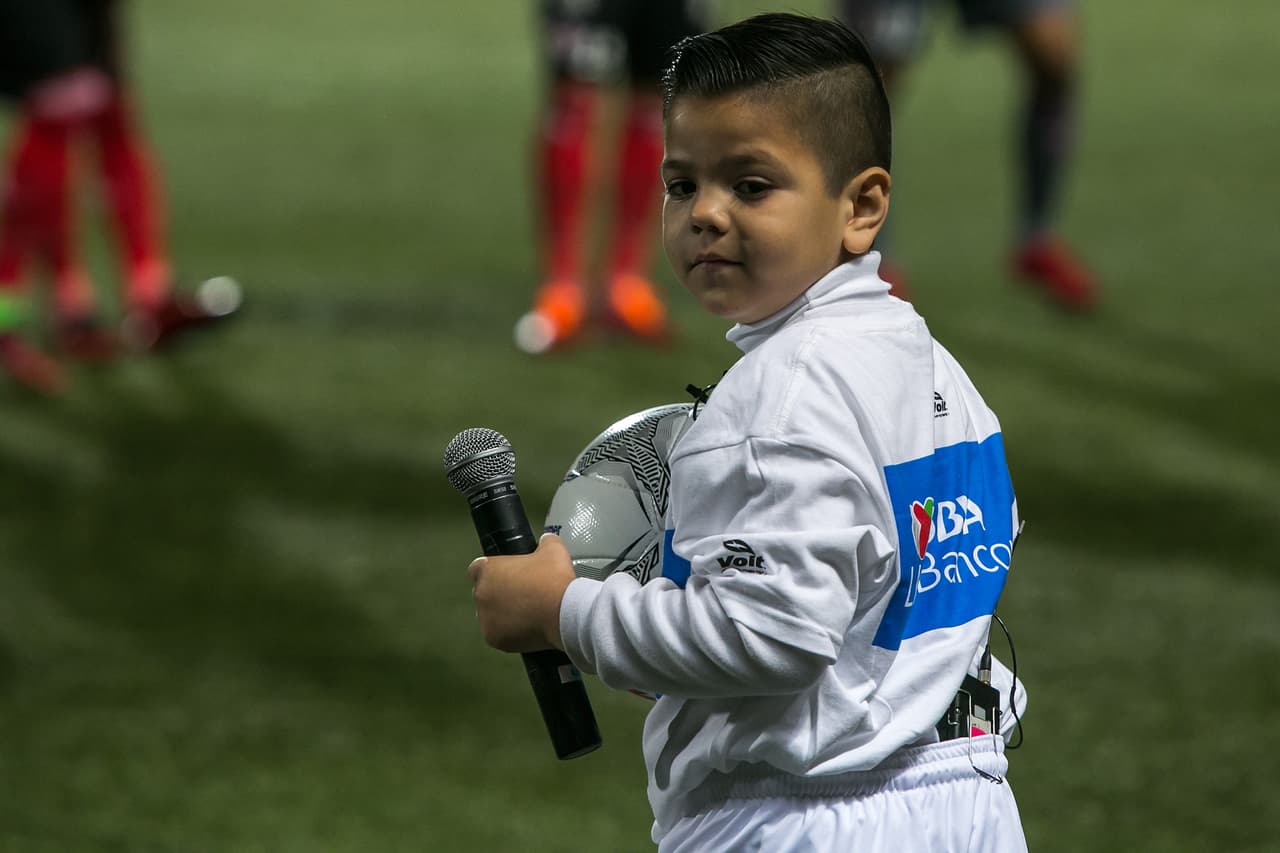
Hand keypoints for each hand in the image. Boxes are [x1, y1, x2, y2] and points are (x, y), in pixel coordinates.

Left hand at [468, 533, 576, 653]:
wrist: (563, 613)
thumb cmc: (554, 579)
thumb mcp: (553, 550)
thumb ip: (545, 541)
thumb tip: (546, 540)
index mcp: (488, 570)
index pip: (478, 568)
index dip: (494, 571)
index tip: (509, 575)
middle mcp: (480, 594)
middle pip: (484, 593)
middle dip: (499, 594)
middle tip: (523, 595)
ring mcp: (485, 619)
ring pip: (490, 616)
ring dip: (503, 615)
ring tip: (528, 614)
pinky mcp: (493, 639)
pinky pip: (498, 634)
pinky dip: (510, 633)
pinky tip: (527, 629)